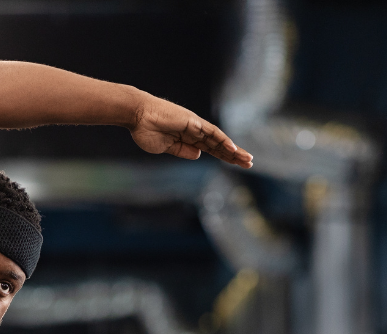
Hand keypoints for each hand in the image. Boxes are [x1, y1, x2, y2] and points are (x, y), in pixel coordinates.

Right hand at [130, 96, 251, 167]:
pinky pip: (211, 132)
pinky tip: (233, 149)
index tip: (237, 164)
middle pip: (218, 145)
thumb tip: (199, 155)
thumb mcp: (166, 147)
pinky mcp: (193, 122)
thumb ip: (182, 150)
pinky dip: (223, 140)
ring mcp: (195, 126)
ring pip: (219, 139)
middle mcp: (195, 131)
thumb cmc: (146, 130)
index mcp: (188, 138)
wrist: (137, 116)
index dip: (224, 156)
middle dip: (233, 155)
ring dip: (233, 150)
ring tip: (247, 159)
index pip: (211, 149)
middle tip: (249, 163)